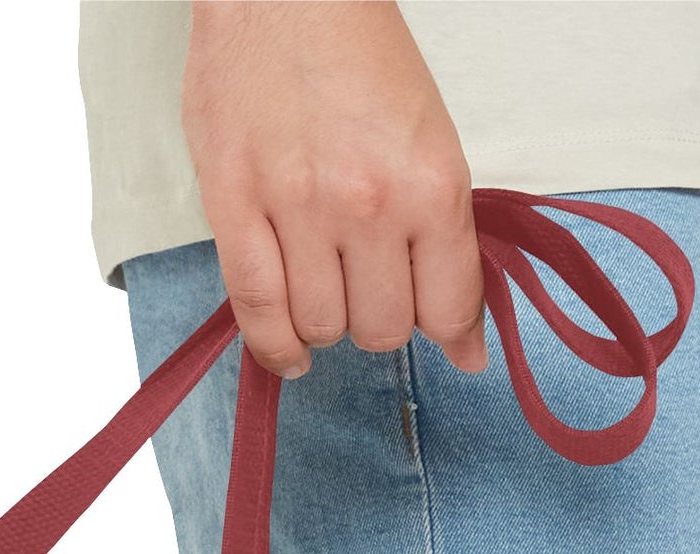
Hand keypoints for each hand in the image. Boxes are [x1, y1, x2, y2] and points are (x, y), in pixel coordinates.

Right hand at [181, 0, 484, 378]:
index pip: (449, 305)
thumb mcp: (430, 137)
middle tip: (370, 287)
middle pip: (383, 328)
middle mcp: (369, 204)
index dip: (451, 332)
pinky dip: (277, 348)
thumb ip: (446, 238)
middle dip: (381, 319)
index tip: (448, 338)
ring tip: (324, 289)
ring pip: (323, 327)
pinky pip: (257, 312)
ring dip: (328, 323)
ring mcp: (298, 210)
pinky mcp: (235, 209)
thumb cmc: (357, 56)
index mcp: (431, 182)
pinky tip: (291, 350)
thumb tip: (464, 342)